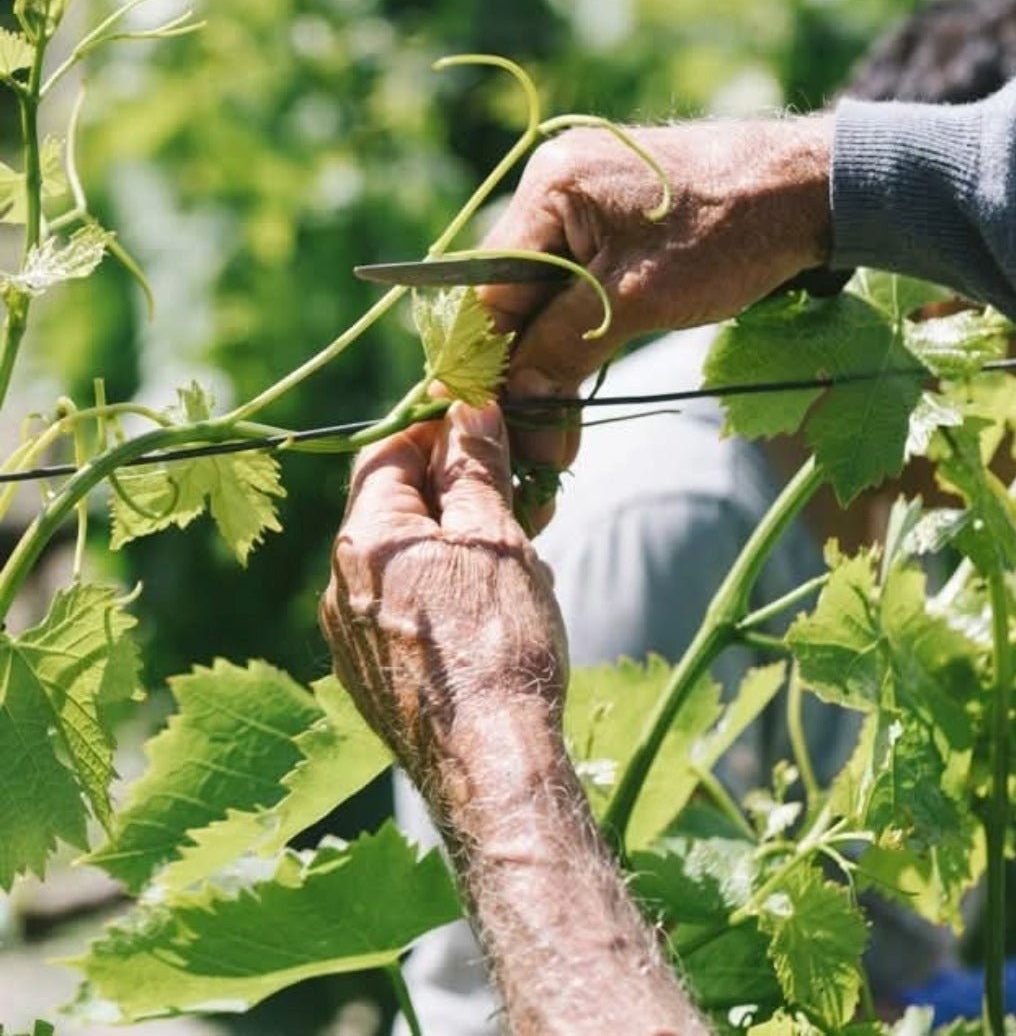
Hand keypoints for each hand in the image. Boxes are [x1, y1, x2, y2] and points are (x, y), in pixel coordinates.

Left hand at [319, 401, 567, 818]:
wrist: (492, 766)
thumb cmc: (499, 645)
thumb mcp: (496, 540)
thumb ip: (475, 469)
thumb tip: (468, 409)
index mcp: (365, 540)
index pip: (388, 453)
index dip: (438, 435)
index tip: (487, 436)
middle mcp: (340, 584)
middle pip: (395, 508)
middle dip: (456, 496)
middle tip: (516, 506)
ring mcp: (349, 637)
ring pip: (403, 563)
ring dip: (454, 548)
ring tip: (514, 569)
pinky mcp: (369, 678)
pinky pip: (401, 612)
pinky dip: (441, 596)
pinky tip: (487, 620)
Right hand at [480, 115, 833, 513]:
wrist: (811, 190)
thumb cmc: (728, 236)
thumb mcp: (637, 299)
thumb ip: (564, 347)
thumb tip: (518, 406)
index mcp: (550, 187)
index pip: (490, 289)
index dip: (489, 359)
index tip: (486, 420)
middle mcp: (556, 185)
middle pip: (514, 295)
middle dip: (524, 370)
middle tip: (535, 440)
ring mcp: (586, 201)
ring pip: (547, 297)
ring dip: (552, 361)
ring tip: (558, 431)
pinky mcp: (615, 222)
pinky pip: (576, 285)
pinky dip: (578, 335)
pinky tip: (576, 384)